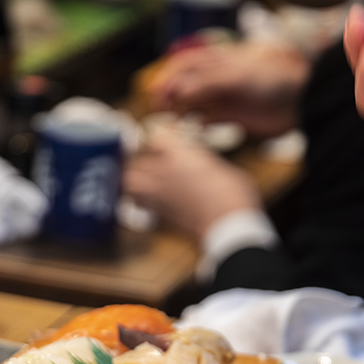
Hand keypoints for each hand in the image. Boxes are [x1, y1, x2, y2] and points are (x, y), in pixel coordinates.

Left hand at [124, 130, 262, 240]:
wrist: (230, 227)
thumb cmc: (234, 195)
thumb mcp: (222, 167)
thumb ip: (205, 162)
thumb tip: (201, 165)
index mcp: (180, 154)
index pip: (155, 137)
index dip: (159, 136)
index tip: (165, 136)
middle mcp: (164, 173)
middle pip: (133, 162)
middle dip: (137, 160)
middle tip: (147, 159)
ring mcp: (159, 196)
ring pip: (129, 183)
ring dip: (132, 180)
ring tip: (142, 180)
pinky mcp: (162, 217)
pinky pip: (142, 203)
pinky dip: (142, 200)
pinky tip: (154, 199)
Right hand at [150, 41, 311, 138]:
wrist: (300, 100)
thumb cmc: (272, 78)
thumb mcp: (238, 77)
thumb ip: (208, 82)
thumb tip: (179, 91)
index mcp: (215, 60)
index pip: (182, 66)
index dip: (167, 78)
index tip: (158, 95)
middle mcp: (214, 78)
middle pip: (183, 86)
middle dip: (169, 97)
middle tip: (162, 112)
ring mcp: (222, 97)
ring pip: (192, 104)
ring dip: (180, 112)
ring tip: (174, 123)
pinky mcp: (230, 116)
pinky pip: (206, 121)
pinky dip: (197, 126)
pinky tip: (194, 130)